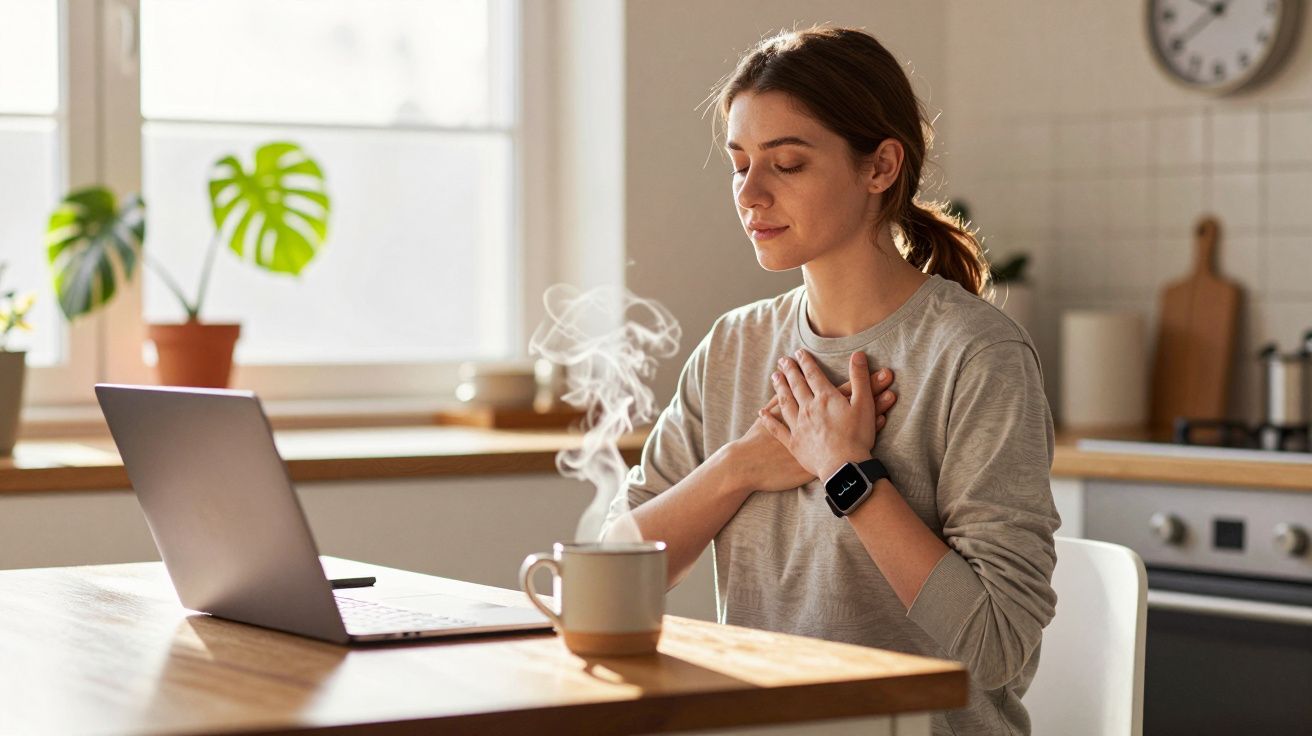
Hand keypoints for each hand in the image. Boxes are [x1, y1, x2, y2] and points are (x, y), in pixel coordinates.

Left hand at [727, 365, 896, 495]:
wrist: (844, 467)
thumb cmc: (858, 436)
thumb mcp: (864, 403)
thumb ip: (860, 378)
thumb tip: (858, 354)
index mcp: (825, 398)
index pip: (813, 374)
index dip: (806, 362)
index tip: (799, 353)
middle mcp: (808, 408)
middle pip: (796, 385)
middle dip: (789, 371)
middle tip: (782, 361)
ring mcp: (799, 426)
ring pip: (785, 402)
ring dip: (779, 388)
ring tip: (774, 377)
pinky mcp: (794, 443)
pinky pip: (777, 429)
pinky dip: (768, 420)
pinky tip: (761, 413)